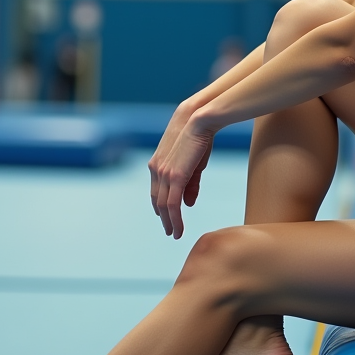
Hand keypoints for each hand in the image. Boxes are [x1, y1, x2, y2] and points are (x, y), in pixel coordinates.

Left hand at [148, 104, 214, 238]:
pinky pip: (172, 205)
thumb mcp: (194, 164)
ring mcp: (163, 173)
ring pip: (163, 206)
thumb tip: (188, 204)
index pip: (156, 190)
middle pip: (157, 200)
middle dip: (163, 217)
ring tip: (175, 234)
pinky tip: (178, 230)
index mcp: (157, 163)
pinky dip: (175, 220)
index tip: (165, 216)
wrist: (199, 119)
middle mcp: (156, 169)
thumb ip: (190, 184)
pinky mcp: (174, 177)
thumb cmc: (198, 137)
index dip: (160, 205)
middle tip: (169, 230)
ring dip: (169, 222)